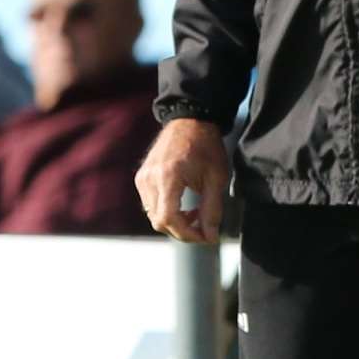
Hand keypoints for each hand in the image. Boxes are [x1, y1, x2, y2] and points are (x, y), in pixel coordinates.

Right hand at [135, 118, 228, 242]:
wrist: (190, 121)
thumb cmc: (206, 146)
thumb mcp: (216, 179)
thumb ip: (212, 210)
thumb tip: (210, 237)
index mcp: (168, 176)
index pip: (169, 219)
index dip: (187, 235)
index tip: (205, 237)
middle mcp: (150, 178)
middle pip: (159, 221)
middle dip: (182, 231)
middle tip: (204, 227)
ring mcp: (143, 177)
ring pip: (153, 215)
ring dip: (175, 222)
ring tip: (196, 213)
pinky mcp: (142, 177)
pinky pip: (150, 205)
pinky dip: (167, 211)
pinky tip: (184, 205)